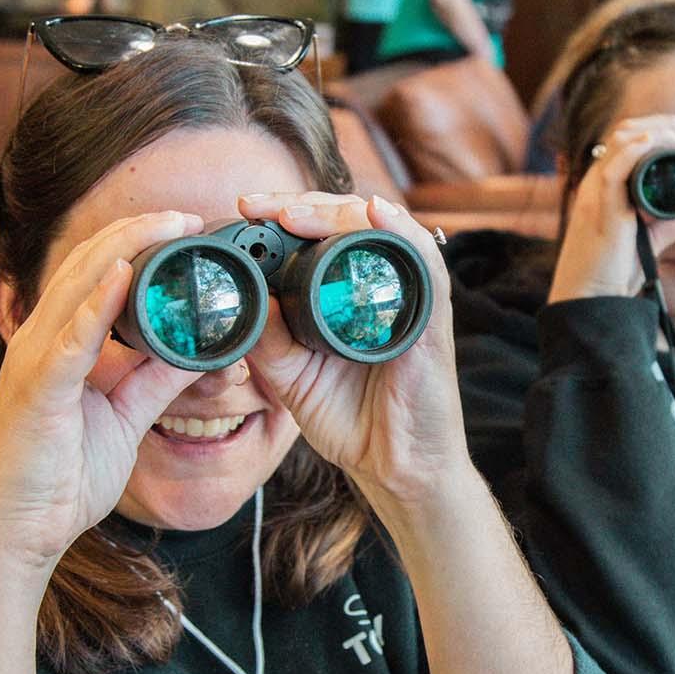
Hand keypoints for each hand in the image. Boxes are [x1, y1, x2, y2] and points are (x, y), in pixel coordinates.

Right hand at [0, 210, 206, 574]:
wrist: (18, 533)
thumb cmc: (62, 478)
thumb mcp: (127, 417)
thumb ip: (157, 379)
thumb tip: (201, 348)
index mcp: (60, 344)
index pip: (96, 274)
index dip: (136, 244)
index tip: (185, 228)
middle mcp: (40, 341)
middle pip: (87, 265)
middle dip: (137, 233)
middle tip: (187, 215)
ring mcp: (33, 361)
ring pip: (77, 287)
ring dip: (123, 250)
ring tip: (166, 225)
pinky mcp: (35, 390)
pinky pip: (69, 339)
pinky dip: (96, 305)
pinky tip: (122, 276)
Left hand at [235, 191, 470, 507]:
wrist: (396, 470)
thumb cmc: (353, 419)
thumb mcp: (292, 376)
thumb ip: (269, 339)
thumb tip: (245, 296)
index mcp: (350, 294)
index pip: (322, 234)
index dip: (284, 214)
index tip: (243, 212)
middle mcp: (384, 285)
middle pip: (349, 219)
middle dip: (302, 203)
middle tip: (258, 207)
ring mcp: (410, 298)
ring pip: (382, 229)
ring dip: (338, 213)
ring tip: (296, 214)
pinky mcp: (431, 318)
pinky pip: (423, 262)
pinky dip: (400, 231)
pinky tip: (376, 213)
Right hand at [547, 114, 674, 303]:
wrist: (591, 298)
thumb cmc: (613, 270)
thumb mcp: (654, 238)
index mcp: (605, 185)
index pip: (627, 140)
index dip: (659, 129)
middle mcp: (597, 182)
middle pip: (625, 131)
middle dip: (662, 123)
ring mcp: (595, 192)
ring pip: (621, 140)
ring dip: (657, 131)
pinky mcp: (600, 207)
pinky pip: (615, 167)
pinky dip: (638, 149)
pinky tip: (660, 145)